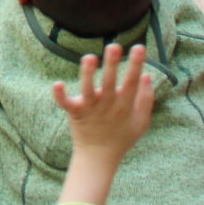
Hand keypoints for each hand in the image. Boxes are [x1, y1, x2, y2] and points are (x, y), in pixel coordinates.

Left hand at [53, 44, 153, 161]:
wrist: (98, 158)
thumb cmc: (122, 137)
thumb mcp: (141, 121)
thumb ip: (146, 98)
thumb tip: (147, 74)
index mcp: (124, 106)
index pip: (131, 82)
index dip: (136, 64)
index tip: (139, 47)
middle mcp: (107, 106)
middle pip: (109, 83)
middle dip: (112, 64)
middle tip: (114, 46)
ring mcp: (90, 109)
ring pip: (88, 90)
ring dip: (87, 75)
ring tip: (89, 58)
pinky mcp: (75, 113)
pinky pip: (66, 104)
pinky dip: (60, 96)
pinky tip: (57, 84)